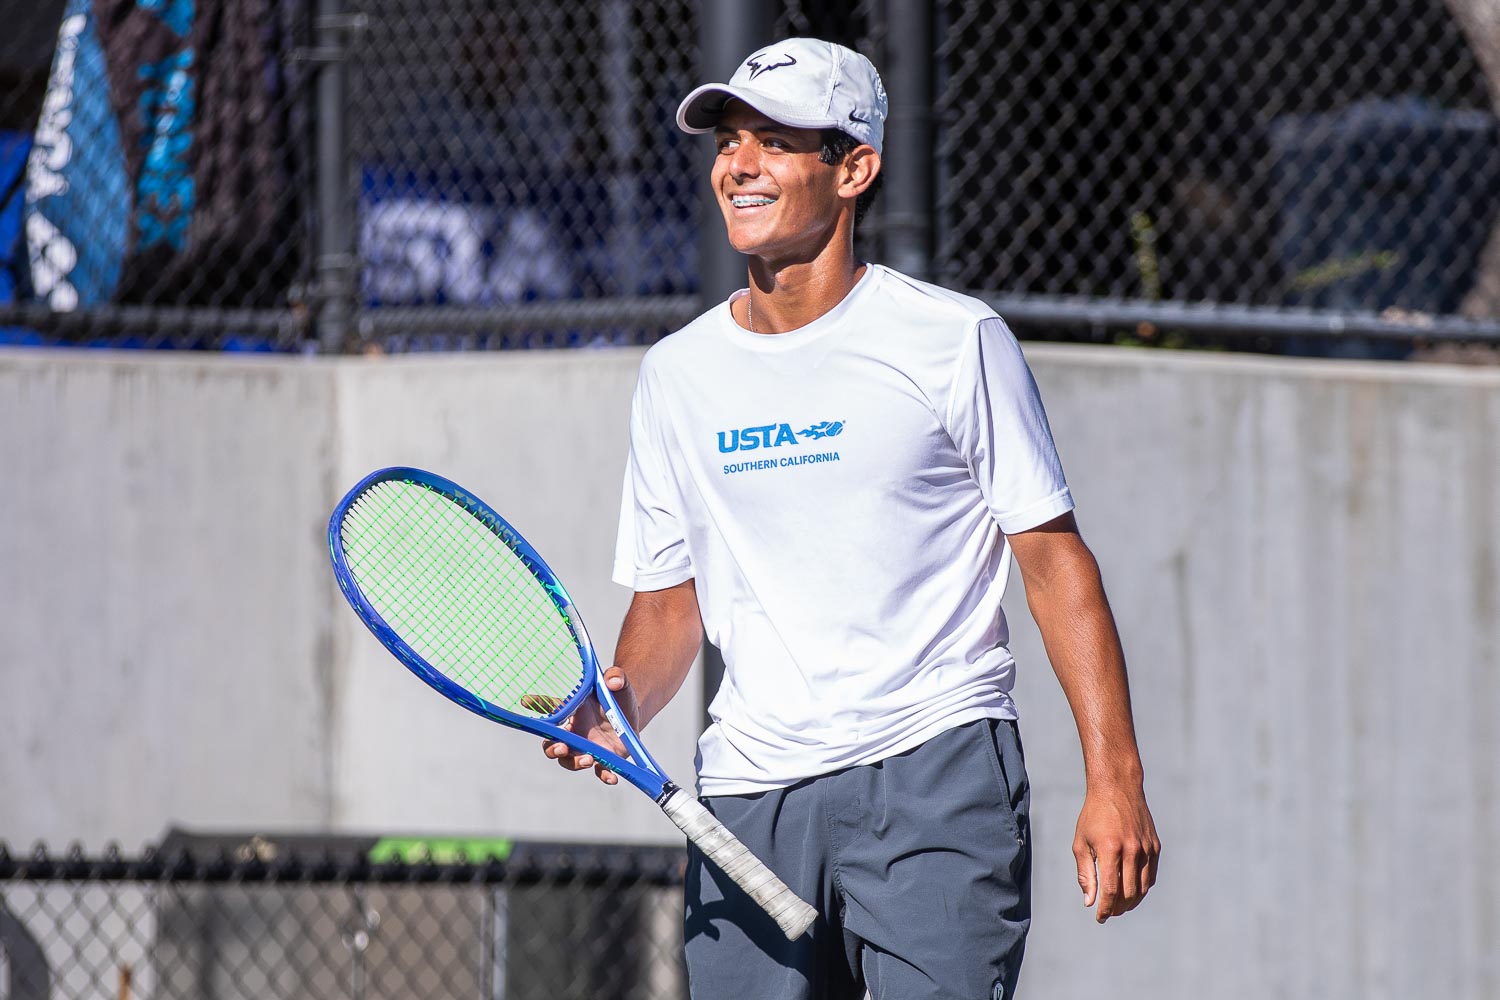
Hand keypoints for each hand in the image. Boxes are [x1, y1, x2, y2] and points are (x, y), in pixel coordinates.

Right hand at [527, 666, 638, 785]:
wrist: (632, 714)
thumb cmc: (618, 698)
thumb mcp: (619, 685)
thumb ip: (616, 677)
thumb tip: (613, 679)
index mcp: (573, 711)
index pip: (552, 707)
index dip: (537, 704)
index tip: (526, 700)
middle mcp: (574, 732)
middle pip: (552, 744)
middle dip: (553, 748)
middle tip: (562, 747)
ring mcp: (586, 748)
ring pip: (570, 761)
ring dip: (575, 763)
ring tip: (588, 760)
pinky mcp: (603, 759)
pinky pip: (600, 772)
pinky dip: (604, 776)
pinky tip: (612, 778)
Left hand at [1073, 780, 1159, 921]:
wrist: (1116, 788)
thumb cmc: (1094, 816)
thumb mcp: (1081, 843)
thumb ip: (1085, 874)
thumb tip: (1089, 902)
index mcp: (1110, 849)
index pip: (1111, 891)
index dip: (1105, 909)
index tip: (1099, 917)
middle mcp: (1132, 850)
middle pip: (1129, 893)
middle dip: (1118, 908)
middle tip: (1108, 912)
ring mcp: (1146, 848)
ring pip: (1143, 888)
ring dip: (1131, 902)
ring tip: (1119, 906)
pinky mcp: (1155, 846)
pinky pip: (1151, 876)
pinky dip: (1142, 888)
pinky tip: (1131, 891)